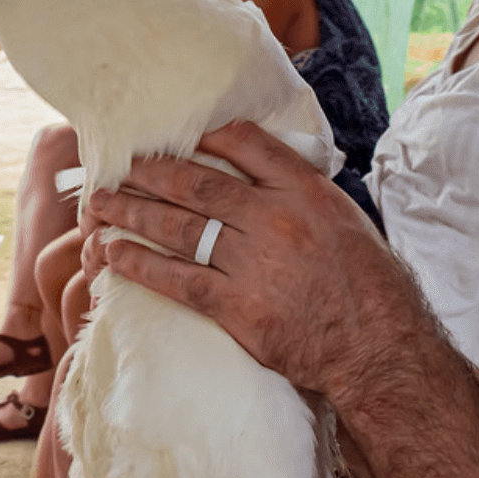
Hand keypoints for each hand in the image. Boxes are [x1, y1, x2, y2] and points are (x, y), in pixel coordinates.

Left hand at [86, 120, 436, 401]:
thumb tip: (263, 176)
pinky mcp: (236, 306)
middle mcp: (274, 218)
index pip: (247, 144)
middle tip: (120, 163)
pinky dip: (141, 264)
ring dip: (133, 212)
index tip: (179, 132)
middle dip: (151, 170)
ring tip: (102, 202)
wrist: (376, 345)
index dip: (207, 135)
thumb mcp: (344, 217)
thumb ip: (302, 194)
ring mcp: (252, 262)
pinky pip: (177, 279)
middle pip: (198, 183)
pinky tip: (115, 252)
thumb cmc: (368, 282)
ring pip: (179, 227)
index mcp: (304, 190)